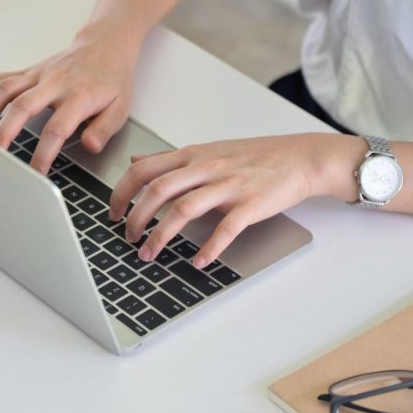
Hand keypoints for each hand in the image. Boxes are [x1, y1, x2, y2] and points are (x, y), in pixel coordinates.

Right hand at [0, 28, 138, 173]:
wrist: (104, 46)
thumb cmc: (111, 79)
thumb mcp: (121, 107)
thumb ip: (104, 129)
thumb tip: (90, 146)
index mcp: (78, 96)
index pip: (56, 128)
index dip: (44, 153)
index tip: (36, 173)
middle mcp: (54, 83)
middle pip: (21, 107)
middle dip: (4, 134)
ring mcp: (37, 75)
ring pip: (4, 90)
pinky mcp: (27, 71)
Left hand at [108, 133, 361, 267]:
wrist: (300, 157)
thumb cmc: (252, 157)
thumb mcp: (206, 150)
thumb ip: (170, 160)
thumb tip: (136, 163)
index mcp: (192, 156)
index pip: (144, 170)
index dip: (122, 192)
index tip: (113, 213)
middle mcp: (206, 168)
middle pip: (158, 190)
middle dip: (136, 217)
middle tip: (128, 238)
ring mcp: (228, 185)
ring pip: (184, 209)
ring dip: (162, 236)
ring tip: (149, 255)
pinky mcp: (250, 204)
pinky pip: (225, 229)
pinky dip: (209, 248)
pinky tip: (198, 262)